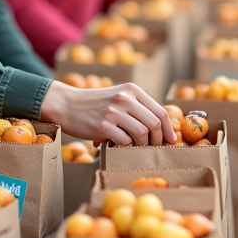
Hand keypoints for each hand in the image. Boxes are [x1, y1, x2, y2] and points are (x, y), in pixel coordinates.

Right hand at [39, 81, 175, 145]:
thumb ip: (139, 106)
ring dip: (143, 145)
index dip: (168, 129)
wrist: (66, 104)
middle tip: (155, 147)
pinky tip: (121, 145)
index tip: (171, 139)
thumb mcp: (119, 96)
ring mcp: (113, 112)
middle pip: (154, 124)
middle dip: (158, 139)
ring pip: (142, 134)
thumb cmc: (97, 104)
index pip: (160, 111)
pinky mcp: (103, 126)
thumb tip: (163, 127)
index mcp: (132, 90)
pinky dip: (127, 147)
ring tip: (138, 147)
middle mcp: (124, 98)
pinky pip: (125, 141)